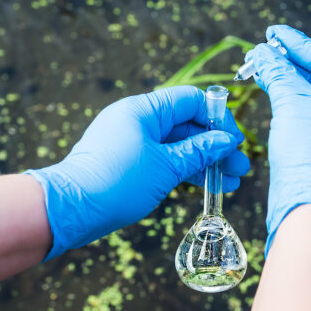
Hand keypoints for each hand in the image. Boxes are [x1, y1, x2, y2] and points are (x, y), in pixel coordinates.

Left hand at [26, 85, 249, 259]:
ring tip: (230, 182)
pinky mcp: (129, 162)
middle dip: (216, 145)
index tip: (235, 141)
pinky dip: (185, 170)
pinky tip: (207, 185)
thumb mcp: (165, 167)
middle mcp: (138, 119)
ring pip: (178, 145)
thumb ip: (199, 152)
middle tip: (240, 167)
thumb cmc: (116, 182)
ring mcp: (132, 141)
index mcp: (143, 110)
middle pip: (187, 124)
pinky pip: (165, 159)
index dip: (217, 118)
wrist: (70, 210)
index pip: (190, 100)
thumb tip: (225, 141)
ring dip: (204, 161)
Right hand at [248, 25, 310, 253]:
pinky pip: (307, 117)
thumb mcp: (293, 102)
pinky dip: (287, 102)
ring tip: (260, 66)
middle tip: (264, 49)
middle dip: (291, 62)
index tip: (274, 34)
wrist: (308, 205)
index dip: (301, 44)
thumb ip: (278, 72)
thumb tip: (262, 52)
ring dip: (286, 80)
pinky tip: (268, 91)